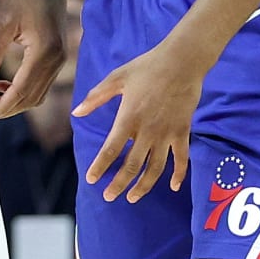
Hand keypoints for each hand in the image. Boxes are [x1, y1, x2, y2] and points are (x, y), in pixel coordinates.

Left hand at [0, 0, 66, 121]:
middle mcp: (57, 60)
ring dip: (15, 101)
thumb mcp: (3, 21)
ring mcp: (60, 60)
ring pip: (37, 94)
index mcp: (44, 52)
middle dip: (6, 108)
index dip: (1, 107)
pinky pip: (41, 83)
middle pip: (31, 98)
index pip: (21, 90)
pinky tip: (3, 85)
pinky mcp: (58, 57)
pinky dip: (23, 90)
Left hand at [72, 39, 207, 202]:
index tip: (92, 180)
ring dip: (144, 186)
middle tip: (109, 197)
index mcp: (128, 117)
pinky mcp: (183, 132)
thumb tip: (77, 113)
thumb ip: (96, 97)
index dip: (101, 166)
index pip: (111, 149)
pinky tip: (174, 187)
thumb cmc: (147, 66)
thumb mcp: (117, 78)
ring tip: (133, 197)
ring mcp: (167, 133)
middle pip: (132, 165)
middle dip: (119, 184)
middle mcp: (147, 130)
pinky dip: (179, 175)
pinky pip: (182, 159)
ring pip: (155, 168)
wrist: (181, 61)